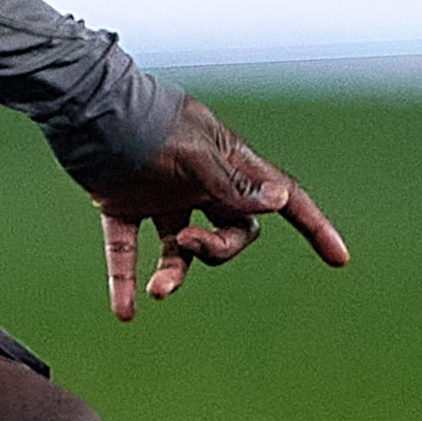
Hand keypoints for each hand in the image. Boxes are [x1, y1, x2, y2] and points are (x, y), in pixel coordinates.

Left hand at [92, 95, 349, 320]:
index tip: (338, 257)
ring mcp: (161, 195)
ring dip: (175, 272)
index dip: (313, 225)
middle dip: (217, 249)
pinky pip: (128, 250)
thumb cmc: (144, 123)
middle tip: (188, 243)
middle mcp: (198, 183)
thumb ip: (231, 184)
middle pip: (230, 231)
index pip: (280, 197)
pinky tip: (125, 312)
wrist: (83, 108)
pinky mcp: (122, 204)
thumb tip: (280, 201)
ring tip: (157, 290)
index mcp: (227, 163)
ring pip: (179, 248)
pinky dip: (125, 280)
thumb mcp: (193, 155)